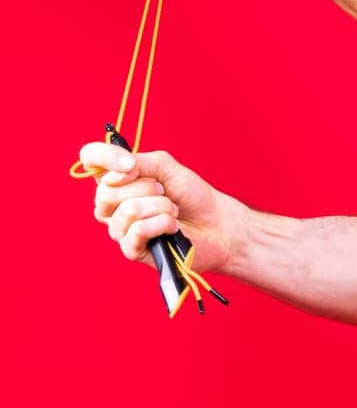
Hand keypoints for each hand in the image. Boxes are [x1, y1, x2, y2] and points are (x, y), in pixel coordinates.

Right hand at [79, 142, 243, 272]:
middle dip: (147, 188)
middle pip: (106, 191)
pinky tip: (173, 227)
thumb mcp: (167, 167)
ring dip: (161, 206)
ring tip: (173, 210)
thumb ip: (140, 161)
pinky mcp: (131, 250)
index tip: (132, 164)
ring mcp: (119, 228)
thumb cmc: (190, 195)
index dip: (104, 157)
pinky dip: (163, 223)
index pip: (90, 158)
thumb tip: (120, 171)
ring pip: (127, 210)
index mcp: (115, 180)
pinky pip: (138, 230)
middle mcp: (110, 205)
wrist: (217, 223)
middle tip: (166, 193)